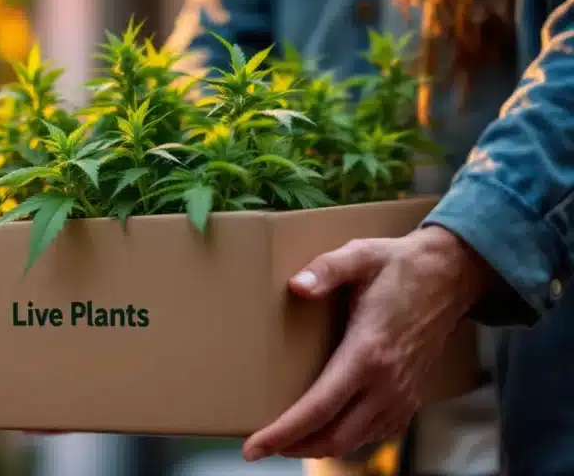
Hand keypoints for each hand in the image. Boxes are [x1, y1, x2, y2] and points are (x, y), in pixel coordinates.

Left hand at [241, 225, 492, 460]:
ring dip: (318, 446)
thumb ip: (326, 268)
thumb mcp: (361, 255)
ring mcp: (403, 394)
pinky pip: (376, 432)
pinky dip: (347, 438)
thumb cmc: (399, 265)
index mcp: (368, 353)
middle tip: (260, 446)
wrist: (451, 276)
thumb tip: (297, 286)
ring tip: (286, 439)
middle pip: (334, 437)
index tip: (253, 448)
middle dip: (294, 447)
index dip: (283, 432)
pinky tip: (327, 429)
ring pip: (355, 440)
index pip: (318, 408)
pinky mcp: (411, 396)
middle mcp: (387, 383)